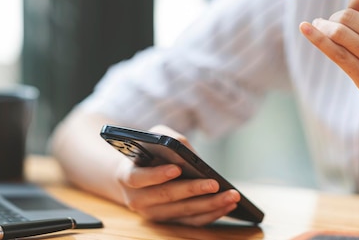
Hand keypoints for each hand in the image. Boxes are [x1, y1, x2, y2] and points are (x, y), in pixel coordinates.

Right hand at [113, 125, 240, 225]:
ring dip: (209, 205)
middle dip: (192, 190)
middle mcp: (137, 199)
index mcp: (127, 175)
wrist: (138, 173)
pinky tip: (228, 205)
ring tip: (231, 196)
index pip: (139, 178)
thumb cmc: (148, 150)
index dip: (157, 175)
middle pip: (166, 197)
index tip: (177, 168)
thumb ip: (167, 139)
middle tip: (214, 184)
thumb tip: (187, 153)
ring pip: (183, 212)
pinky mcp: (169, 221)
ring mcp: (153, 213)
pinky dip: (212, 214)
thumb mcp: (154, 137)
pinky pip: (192, 221)